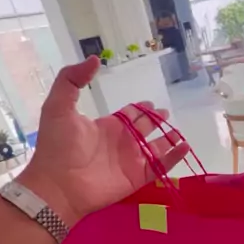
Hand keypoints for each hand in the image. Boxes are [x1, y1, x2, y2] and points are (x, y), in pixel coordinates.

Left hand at [17, 56, 188, 225]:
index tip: (150, 102)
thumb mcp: (58, 105)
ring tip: (180, 132)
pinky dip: (175, 157)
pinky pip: (161, 166)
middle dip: (155, 120)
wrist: (58, 184)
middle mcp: (121, 142)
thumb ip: (72, 79)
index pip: (128, 114)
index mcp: (106, 126)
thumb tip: (95, 59)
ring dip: (168, 139)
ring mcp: (130, 160)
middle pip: (144, 128)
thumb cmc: (58, 146)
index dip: (139, 108)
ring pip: (156, 148)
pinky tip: (185, 147)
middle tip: (165, 112)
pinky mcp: (137, 177)